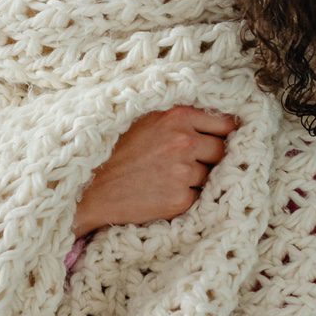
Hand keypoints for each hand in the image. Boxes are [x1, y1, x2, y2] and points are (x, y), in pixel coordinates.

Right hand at [72, 105, 239, 236]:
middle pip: (221, 151)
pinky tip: (162, 193)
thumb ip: (178, 118)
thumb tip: (219, 122)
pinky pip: (198, 197)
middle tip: (185, 163)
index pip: (225, 124)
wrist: (91, 189)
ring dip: (197, 179)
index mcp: (177, 116)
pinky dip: (185, 197)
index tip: (216, 140)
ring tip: (166, 178)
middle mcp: (184, 141)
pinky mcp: (180, 199)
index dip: (221, 134)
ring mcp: (184, 172)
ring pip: (210, 176)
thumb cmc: (115, 152)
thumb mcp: (145, 121)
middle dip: (209, 158)